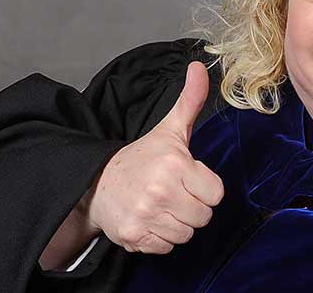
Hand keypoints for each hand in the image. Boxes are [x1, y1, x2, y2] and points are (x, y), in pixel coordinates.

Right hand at [84, 61, 223, 253]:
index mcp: (174, 164)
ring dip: (178, 223)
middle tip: (175, 194)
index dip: (204, 188)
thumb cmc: (140, 158)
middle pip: (203, 216)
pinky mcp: (134, 236)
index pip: (216, 193)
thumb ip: (190, 101)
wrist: (96, 183)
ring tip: (162, 206)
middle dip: (193, 207)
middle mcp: (159, 190)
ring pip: (187, 234)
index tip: (189, 179)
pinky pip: (167, 247)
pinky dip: (161, 238)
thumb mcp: (168, 129)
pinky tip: (151, 219)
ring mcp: (145, 215)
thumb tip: (200, 67)